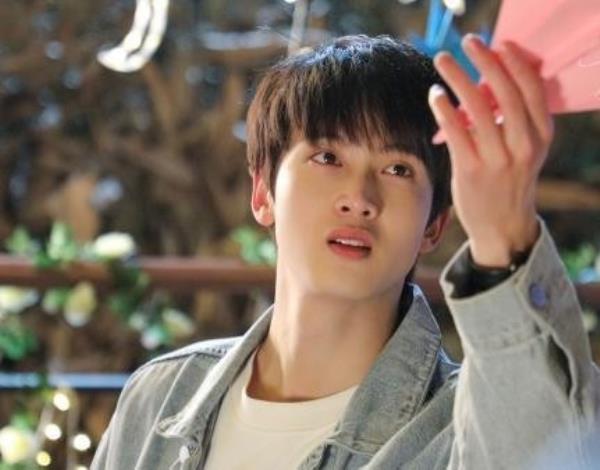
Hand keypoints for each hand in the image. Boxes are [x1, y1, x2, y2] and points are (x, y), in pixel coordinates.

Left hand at [428, 34, 553, 267]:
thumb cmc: (509, 181)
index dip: (516, 63)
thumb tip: (489, 82)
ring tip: (443, 61)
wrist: (502, 226)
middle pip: (506, 92)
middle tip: (469, 42)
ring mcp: (498, 158)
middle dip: (486, 62)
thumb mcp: (524, 150)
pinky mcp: (472, 170)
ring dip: (458, 78)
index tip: (500, 44)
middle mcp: (524, 145)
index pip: (532, 90)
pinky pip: (457, 132)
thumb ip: (514, 120)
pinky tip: (435, 95)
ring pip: (478, 108)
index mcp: (541, 135)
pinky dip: (444, 109)